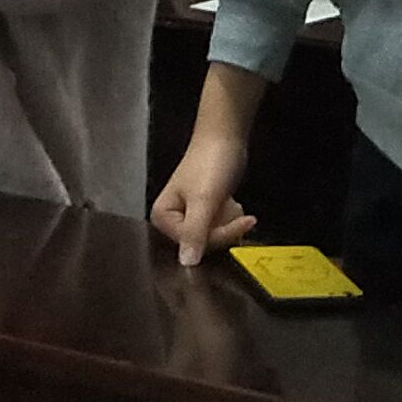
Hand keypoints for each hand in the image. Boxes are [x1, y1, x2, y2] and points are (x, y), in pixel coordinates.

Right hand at [150, 68, 260, 266]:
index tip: (240, 219)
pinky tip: (231, 202)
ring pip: (213, 238)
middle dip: (222, 227)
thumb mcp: (204, 200)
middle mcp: (171, 220)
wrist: (226, 136)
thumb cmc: (211, 164)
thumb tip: (186, 265)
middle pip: (202, 244)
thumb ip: (195, 232)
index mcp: (161, 217)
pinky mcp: (203, 213)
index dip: (218, 235)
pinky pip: (217, 229)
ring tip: (230, 201)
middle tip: (232, 206)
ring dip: (227, 222)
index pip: (192, 244)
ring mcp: (188, 217)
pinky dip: (228, 218)